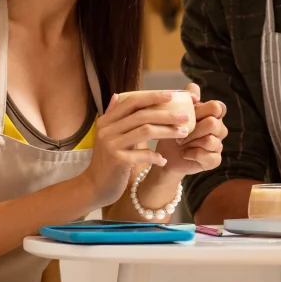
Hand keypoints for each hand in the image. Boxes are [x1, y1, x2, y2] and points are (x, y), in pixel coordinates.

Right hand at [82, 91, 191, 205]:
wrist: (94, 186)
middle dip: (166, 114)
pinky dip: (156, 156)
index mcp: (106, 121)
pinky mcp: (118, 161)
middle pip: (142, 115)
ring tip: (183, 133)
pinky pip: (144, 154)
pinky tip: (163, 160)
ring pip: (146, 131)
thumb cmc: (107, 161)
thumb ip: (114, 116)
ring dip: (167, 131)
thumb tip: (117, 95)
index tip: (171, 95)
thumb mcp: (107, 136)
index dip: (152, 96)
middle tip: (185, 117)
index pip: (132, 102)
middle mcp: (107, 130)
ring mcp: (112, 145)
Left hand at [158, 83, 227, 176]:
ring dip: (191, 142)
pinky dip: (192, 154)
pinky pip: (208, 156)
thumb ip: (186, 99)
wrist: (165, 155)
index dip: (204, 110)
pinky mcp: (214, 160)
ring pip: (210, 140)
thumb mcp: (175, 113)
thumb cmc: (172, 131)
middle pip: (213, 123)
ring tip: (180, 143)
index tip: (189, 114)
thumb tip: (193, 87)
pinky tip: (185, 154)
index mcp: (212, 115)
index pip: (218, 107)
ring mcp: (218, 145)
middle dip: (193, 129)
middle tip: (180, 132)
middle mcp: (219, 128)